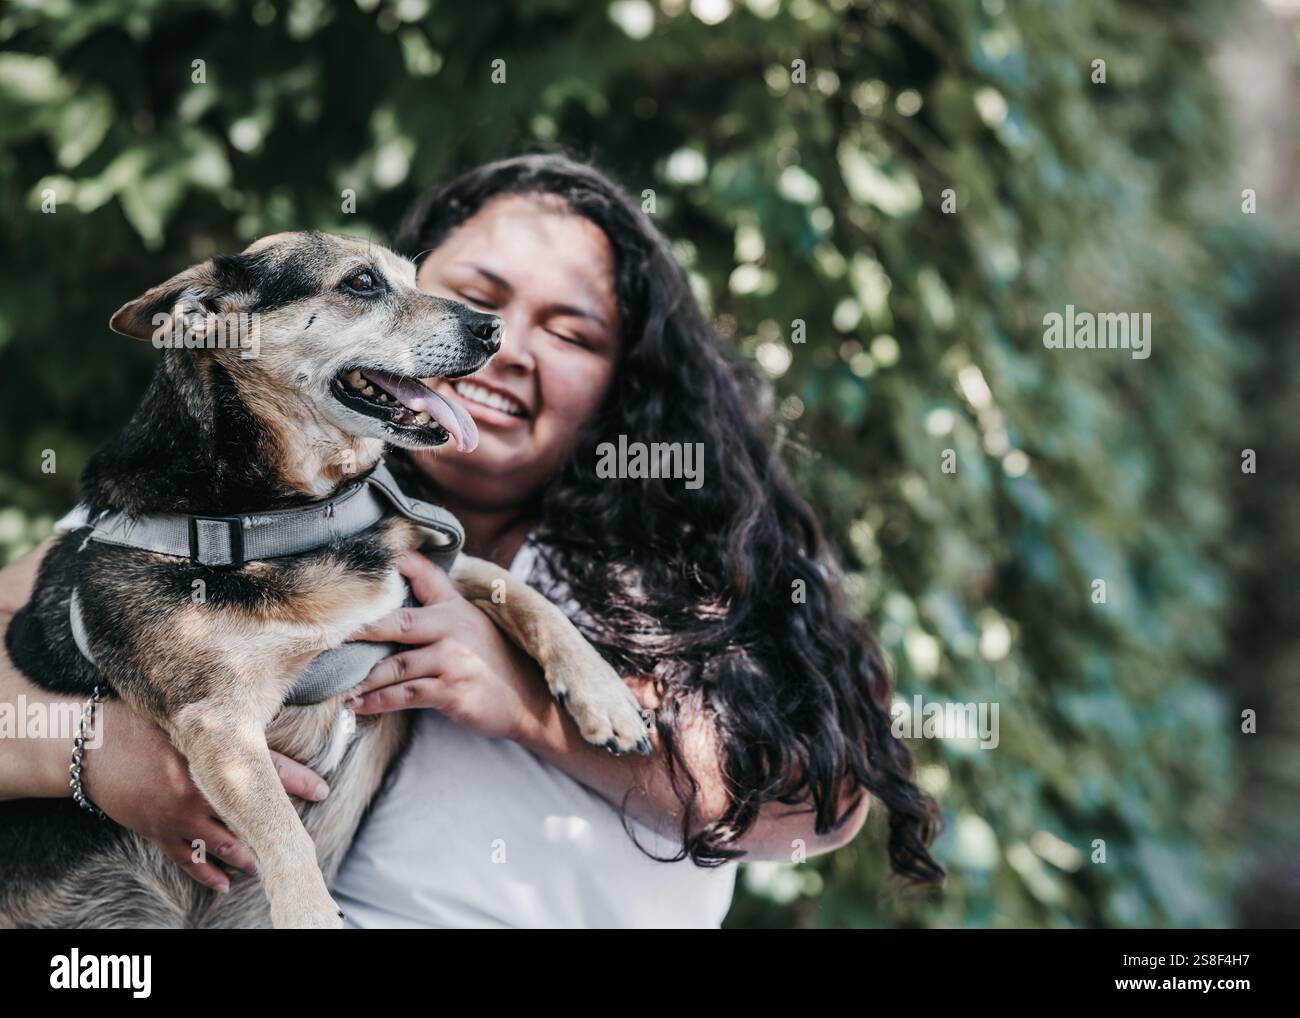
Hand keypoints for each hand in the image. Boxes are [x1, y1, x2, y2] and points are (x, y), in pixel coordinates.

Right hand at [82, 697, 329, 891]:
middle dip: (276, 826)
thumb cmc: (139, 722)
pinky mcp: (157, 830)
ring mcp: (177, 814)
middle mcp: (198, 788)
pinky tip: (224, 884)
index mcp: (210, 755)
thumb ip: (221, 727)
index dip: (298, 781)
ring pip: (223, 843)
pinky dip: (207, 874)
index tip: (323, 790)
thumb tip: (261, 721)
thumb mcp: (185, 717)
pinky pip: (187, 860)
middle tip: (299, 840)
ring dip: (247, 856)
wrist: (88, 745)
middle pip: (250, 812)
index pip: (267, 768)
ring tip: (266, 864)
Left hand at [348, 552, 554, 742]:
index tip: (364, 566)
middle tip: (330, 634)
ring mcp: (453, 661)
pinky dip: (378, 702)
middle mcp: (454, 630)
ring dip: (364, 677)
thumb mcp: (470, 623)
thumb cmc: (491, 661)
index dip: (396, 565)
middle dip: (361, 629)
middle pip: (398, 623)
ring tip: (339, 684)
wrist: (527, 700)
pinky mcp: (451, 691)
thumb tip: (403, 569)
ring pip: (395, 666)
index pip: (424, 576)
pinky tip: (359, 706)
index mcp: (455, 609)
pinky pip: (405, 695)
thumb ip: (439, 599)